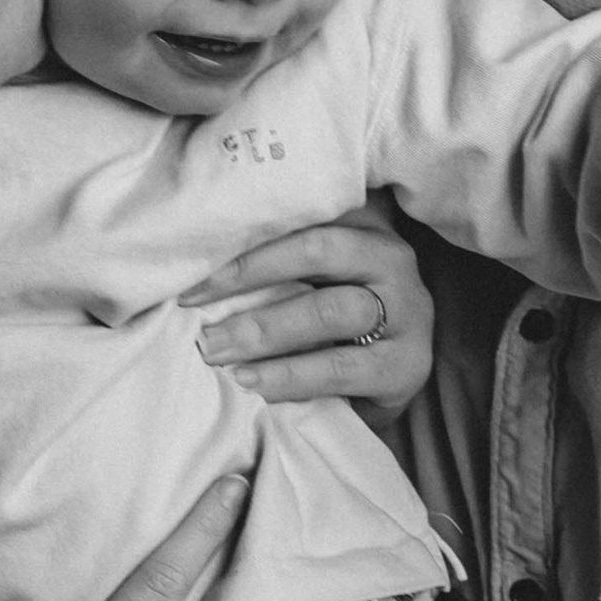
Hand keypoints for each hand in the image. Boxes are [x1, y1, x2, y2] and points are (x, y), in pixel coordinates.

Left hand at [182, 197, 434, 418]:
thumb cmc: (334, 323)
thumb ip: (276, 265)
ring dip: (266, 331)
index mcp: (364, 226)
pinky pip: (342, 367)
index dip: (244, 240)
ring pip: (331, 310)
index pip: (303, 217)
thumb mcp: (314, 281)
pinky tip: (254, 383)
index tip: (192, 272)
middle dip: (249, 278)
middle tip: (195, 309)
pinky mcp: (406, 365)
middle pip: (319, 251)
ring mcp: (407, 312)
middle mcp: (392, 260)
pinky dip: (292, 375)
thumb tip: (196, 272)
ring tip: (217, 350)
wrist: (387, 383)